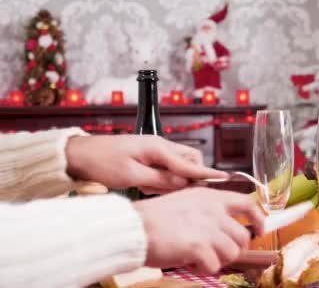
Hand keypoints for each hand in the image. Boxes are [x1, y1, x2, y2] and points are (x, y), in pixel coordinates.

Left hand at [66, 135, 227, 193]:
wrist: (78, 154)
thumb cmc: (102, 162)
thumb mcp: (132, 176)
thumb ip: (161, 180)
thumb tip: (183, 183)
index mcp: (158, 148)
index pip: (190, 163)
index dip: (207, 173)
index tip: (225, 178)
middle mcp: (160, 146)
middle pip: (189, 159)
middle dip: (189, 174)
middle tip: (175, 189)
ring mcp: (153, 150)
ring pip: (177, 164)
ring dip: (172, 178)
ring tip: (149, 186)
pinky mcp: (147, 156)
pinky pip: (164, 167)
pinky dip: (160, 178)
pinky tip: (144, 184)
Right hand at [134, 187, 264, 273]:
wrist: (133, 228)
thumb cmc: (153, 218)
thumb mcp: (185, 202)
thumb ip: (207, 210)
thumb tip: (225, 226)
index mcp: (210, 196)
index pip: (247, 204)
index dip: (258, 219)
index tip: (259, 230)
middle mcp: (212, 210)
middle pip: (242, 236)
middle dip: (234, 249)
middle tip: (219, 254)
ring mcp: (207, 228)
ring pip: (232, 253)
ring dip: (218, 259)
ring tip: (200, 257)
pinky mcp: (199, 246)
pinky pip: (214, 266)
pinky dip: (204, 269)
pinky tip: (190, 263)